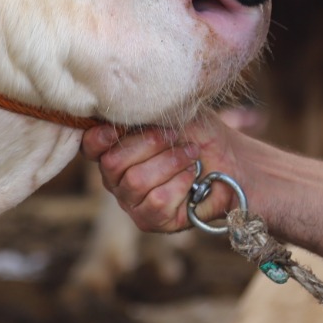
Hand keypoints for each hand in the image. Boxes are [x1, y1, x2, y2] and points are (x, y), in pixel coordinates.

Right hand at [82, 110, 245, 232]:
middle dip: (148, 145)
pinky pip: (156, 202)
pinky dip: (179, 184)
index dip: (98, 139)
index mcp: (115, 148)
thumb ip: (145, 111)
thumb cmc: (198, 133)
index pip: (90, 147)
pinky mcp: (150, 221)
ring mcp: (131, 201)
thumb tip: (128, 102)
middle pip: (113, 164)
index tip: (117, 128)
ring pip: (136, 183)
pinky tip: (192, 177)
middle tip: (175, 136)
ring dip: (170, 163)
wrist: (232, 161)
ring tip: (191, 156)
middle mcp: (116, 178)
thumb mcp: (171, 113)